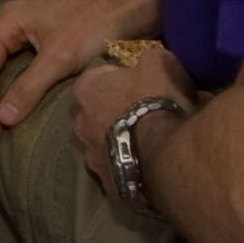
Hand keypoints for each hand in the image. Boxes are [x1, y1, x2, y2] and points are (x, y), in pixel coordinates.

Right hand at [0, 0, 164, 142]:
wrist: (133, 6)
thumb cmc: (94, 26)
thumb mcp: (59, 58)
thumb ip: (29, 88)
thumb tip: (3, 119)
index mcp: (9, 21)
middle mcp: (13, 24)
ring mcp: (29, 32)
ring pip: (3, 69)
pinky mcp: (46, 41)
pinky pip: (20, 68)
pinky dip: (14, 90)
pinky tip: (13, 107)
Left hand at [67, 39, 198, 199]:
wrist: (164, 155)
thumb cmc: (156, 101)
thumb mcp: (159, 63)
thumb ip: (149, 59)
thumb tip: (150, 62)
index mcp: (86, 88)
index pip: (99, 78)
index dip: (121, 80)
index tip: (141, 84)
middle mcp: (79, 123)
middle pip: (98, 112)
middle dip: (117, 112)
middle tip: (146, 113)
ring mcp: (89, 156)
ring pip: (105, 143)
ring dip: (122, 141)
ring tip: (151, 143)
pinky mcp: (105, 184)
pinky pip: (118, 169)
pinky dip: (131, 165)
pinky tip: (151, 165)